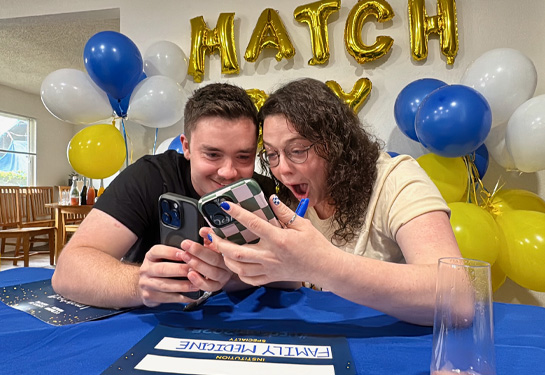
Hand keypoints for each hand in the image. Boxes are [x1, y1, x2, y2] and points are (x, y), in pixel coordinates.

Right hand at [138, 244, 200, 306]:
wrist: (144, 284)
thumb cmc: (159, 269)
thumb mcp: (162, 258)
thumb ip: (174, 256)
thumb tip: (192, 255)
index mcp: (150, 256)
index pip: (157, 251)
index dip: (171, 252)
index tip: (185, 254)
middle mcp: (146, 269)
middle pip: (162, 269)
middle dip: (179, 270)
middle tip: (194, 271)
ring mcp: (146, 284)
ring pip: (164, 285)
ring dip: (182, 286)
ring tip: (195, 286)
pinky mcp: (149, 297)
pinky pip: (166, 298)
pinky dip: (180, 298)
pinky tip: (190, 296)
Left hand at [180, 237, 232, 291]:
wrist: (216, 265)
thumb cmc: (215, 252)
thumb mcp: (213, 241)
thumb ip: (209, 235)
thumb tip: (203, 231)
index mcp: (230, 252)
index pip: (224, 246)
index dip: (213, 239)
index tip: (201, 232)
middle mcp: (229, 266)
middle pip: (216, 260)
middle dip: (199, 252)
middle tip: (186, 245)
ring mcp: (223, 277)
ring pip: (213, 273)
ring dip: (198, 265)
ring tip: (186, 258)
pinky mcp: (216, 286)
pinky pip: (209, 287)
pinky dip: (199, 281)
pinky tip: (190, 274)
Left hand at [207, 195, 338, 285]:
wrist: (324, 267)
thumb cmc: (315, 246)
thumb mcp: (302, 225)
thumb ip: (284, 212)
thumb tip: (271, 200)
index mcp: (279, 240)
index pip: (254, 224)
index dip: (238, 214)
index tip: (226, 206)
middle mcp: (271, 256)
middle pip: (238, 252)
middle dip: (220, 243)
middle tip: (211, 234)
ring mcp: (270, 269)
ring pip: (239, 268)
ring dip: (226, 258)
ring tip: (220, 247)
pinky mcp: (271, 278)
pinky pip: (249, 279)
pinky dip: (238, 272)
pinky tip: (235, 263)